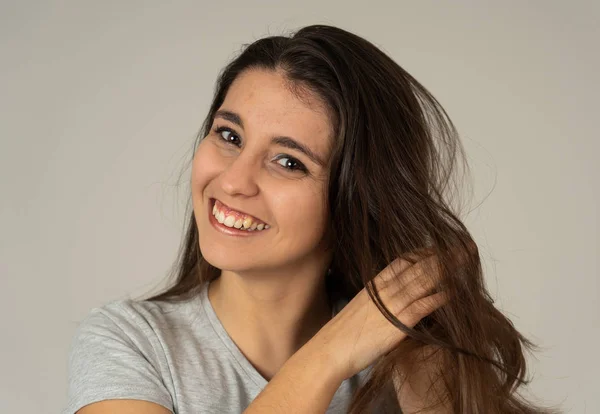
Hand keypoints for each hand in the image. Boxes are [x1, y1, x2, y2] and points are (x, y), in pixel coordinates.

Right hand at [309, 250, 448, 381]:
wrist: (329, 350)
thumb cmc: (340, 337)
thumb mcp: (359, 311)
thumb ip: (376, 304)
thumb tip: (386, 305)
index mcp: (374, 286)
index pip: (402, 262)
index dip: (423, 254)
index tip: (438, 249)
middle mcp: (384, 290)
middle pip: (418, 267)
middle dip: (442, 255)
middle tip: (462, 246)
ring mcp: (392, 305)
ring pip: (423, 281)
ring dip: (447, 270)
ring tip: (465, 260)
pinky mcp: (398, 323)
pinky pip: (423, 305)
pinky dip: (439, 297)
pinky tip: (454, 292)